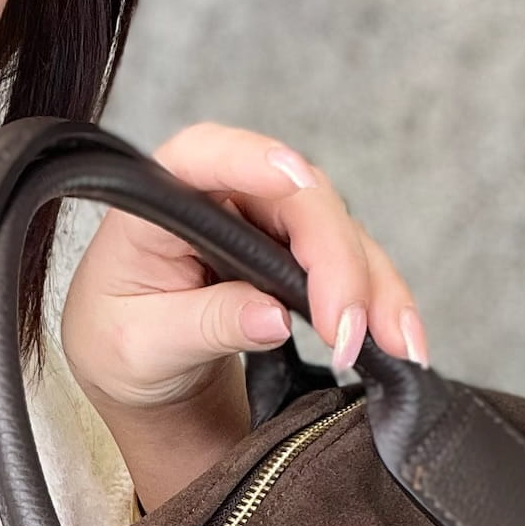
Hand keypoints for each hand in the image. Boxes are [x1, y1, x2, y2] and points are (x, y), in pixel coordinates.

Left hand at [59, 120, 429, 414]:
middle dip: (336, 262)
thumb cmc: (119, 342)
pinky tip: (405, 343)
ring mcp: (268, 220)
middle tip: (347, 331)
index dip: (251, 156)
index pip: (201, 154)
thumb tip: (271, 316)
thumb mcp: (139, 345)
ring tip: (397, 349)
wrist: (138, 371)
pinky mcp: (302, 252)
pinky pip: (354, 268)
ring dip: (375, 289)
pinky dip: (383, 305)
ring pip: (340, 233)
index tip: (293, 180)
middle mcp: (222, 195)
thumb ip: (202, 325)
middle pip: (297, 200)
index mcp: (159, 200)